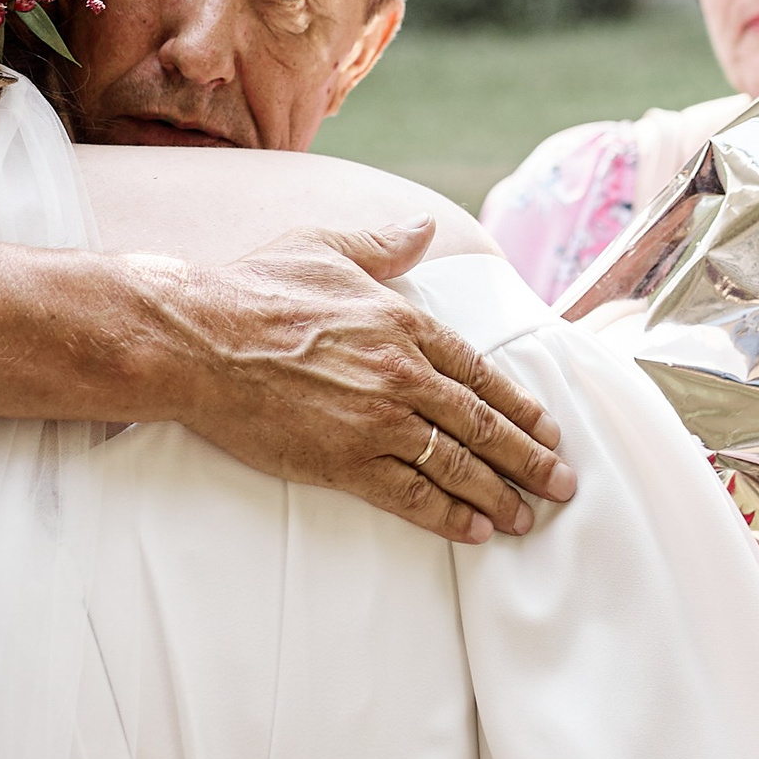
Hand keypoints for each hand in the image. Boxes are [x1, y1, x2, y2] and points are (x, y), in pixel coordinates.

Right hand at [162, 218, 573, 544]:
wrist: (198, 341)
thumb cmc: (253, 290)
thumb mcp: (324, 247)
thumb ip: (381, 243)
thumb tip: (422, 228)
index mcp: (402, 322)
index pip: (479, 371)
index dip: (518, 405)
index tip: (546, 428)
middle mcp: (402, 374)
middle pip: (482, 424)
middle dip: (528, 458)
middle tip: (560, 483)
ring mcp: (377, 422)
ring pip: (457, 465)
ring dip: (499, 494)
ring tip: (527, 517)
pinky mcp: (344, 462)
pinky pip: (411, 496)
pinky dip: (448, 516)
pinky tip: (474, 531)